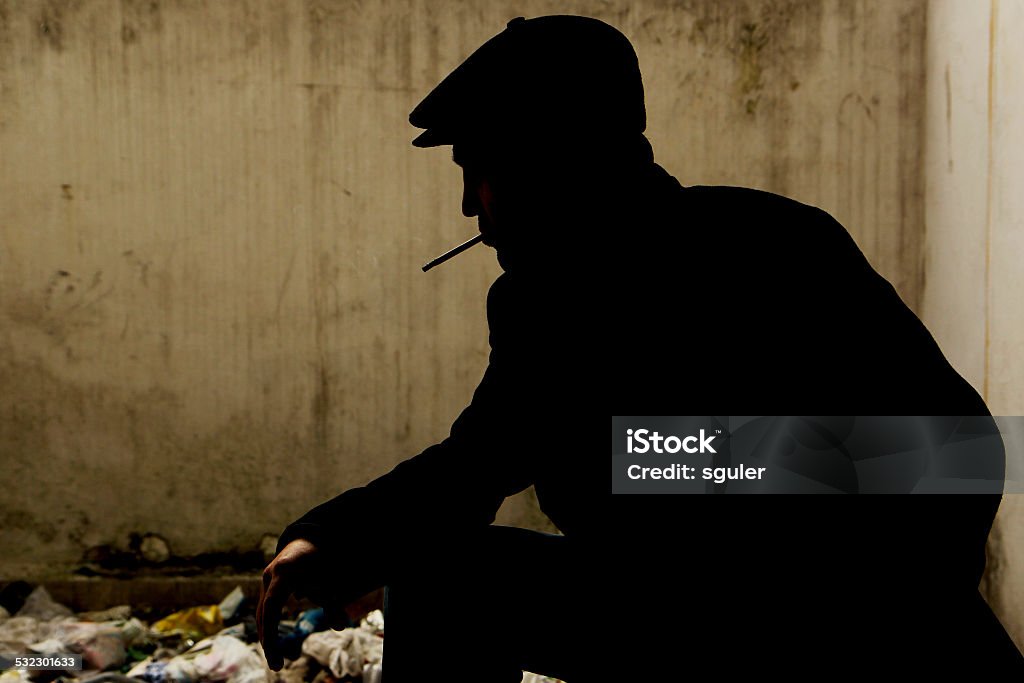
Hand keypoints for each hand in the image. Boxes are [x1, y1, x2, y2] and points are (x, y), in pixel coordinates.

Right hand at [257, 538, 333, 670]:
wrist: (308, 540)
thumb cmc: (319, 561)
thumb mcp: (328, 581)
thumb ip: (332, 604)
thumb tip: (342, 627)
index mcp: (284, 572)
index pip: (272, 605)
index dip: (271, 630)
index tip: (274, 651)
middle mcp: (270, 575)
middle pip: (264, 612)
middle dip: (268, 640)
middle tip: (276, 665)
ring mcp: (266, 580)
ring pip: (262, 612)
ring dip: (267, 635)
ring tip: (275, 658)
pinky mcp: (267, 585)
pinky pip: (265, 608)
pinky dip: (268, 625)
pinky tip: (272, 642)